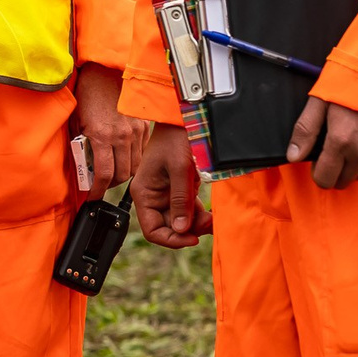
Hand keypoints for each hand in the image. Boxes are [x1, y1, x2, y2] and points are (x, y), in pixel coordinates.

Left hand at [72, 64, 148, 193]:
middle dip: (110, 184)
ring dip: (123, 173)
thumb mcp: (76, 121)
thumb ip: (80, 144)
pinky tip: (123, 156)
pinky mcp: (143, 125)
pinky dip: (133, 159)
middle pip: (122, 174)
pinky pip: (142, 151)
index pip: (104, 174)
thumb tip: (82, 166)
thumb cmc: (87, 92)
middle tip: (101, 184)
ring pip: (135, 165)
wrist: (105, 69)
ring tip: (112, 172)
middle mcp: (122, 136)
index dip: (98, 190)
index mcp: (102, 136)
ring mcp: (135, 130)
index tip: (92, 195)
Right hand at [131, 126, 212, 247]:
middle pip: (169, 226)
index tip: (191, 238)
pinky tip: (211, 213)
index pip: (152, 229)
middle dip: (189, 229)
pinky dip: (199, 214)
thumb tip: (182, 229)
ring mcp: (167, 193)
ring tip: (213, 218)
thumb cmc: (175, 137)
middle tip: (209, 224)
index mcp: (144, 193)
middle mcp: (153, 196)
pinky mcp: (180, 189)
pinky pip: (188, 209)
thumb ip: (180, 200)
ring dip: (197, 223)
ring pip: (181, 220)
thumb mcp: (179, 168)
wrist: (183, 118)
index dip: (171, 239)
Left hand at [288, 96, 357, 190]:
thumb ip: (306, 129)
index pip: (324, 180)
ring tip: (356, 140)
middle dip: (335, 169)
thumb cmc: (352, 83)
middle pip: (342, 182)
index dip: (318, 172)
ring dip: (355, 165)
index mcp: (341, 140)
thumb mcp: (322, 100)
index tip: (320, 159)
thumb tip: (294, 157)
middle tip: (337, 147)